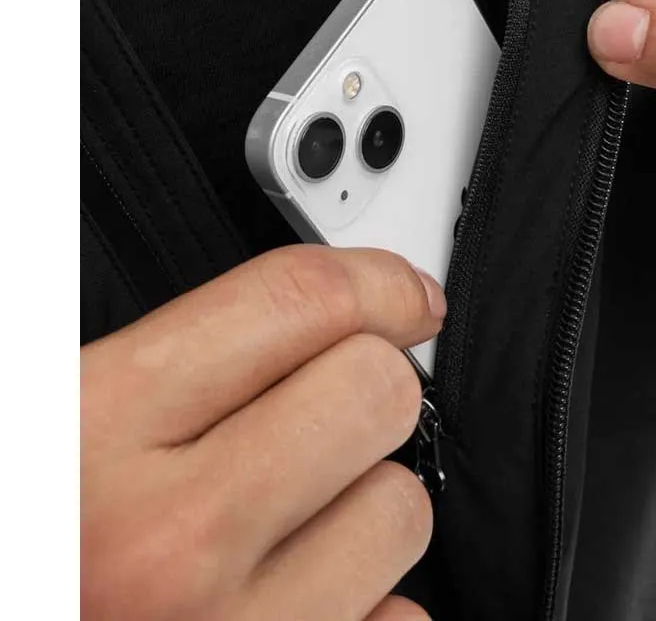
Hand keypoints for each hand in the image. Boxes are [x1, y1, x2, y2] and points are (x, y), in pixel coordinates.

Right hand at [82, 245, 445, 620]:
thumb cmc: (24, 545)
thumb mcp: (50, 423)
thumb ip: (165, 359)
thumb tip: (308, 311)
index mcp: (88, 432)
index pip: (296, 305)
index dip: (374, 282)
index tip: (403, 296)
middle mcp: (166, 545)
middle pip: (375, 396)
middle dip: (364, 392)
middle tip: (320, 414)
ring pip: (400, 512)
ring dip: (361, 507)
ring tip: (281, 528)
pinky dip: (365, 607)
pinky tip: (292, 600)